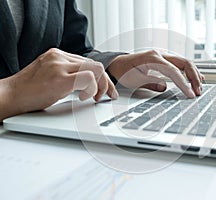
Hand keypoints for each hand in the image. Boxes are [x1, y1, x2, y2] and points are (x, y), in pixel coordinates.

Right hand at [1, 48, 117, 118]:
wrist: (10, 96)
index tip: (106, 90)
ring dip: (101, 86)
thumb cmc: (29, 91)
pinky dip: (92, 89)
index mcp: (58, 55)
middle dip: (106, 82)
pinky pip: (89, 78)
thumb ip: (68, 74)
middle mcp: (60, 56)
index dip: (101, 77)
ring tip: (94, 98)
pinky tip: (83, 98)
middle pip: (96, 65)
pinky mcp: (60, 77)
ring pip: (96, 69)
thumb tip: (88, 83)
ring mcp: (60, 65)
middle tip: (107, 96)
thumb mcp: (51, 77)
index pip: (89, 62)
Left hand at [107, 50, 204, 97]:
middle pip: (184, 63)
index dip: (184, 84)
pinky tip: (196, 77)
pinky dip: (189, 71)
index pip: (174, 71)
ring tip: (199, 87)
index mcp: (152, 58)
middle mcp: (160, 54)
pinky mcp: (164, 60)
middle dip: (194, 77)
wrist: (119, 65)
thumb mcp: (135, 80)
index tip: (190, 94)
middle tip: (198, 91)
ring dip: (193, 74)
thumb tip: (165, 87)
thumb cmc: (125, 72)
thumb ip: (151, 82)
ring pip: (184, 62)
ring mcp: (163, 56)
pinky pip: (180, 64)